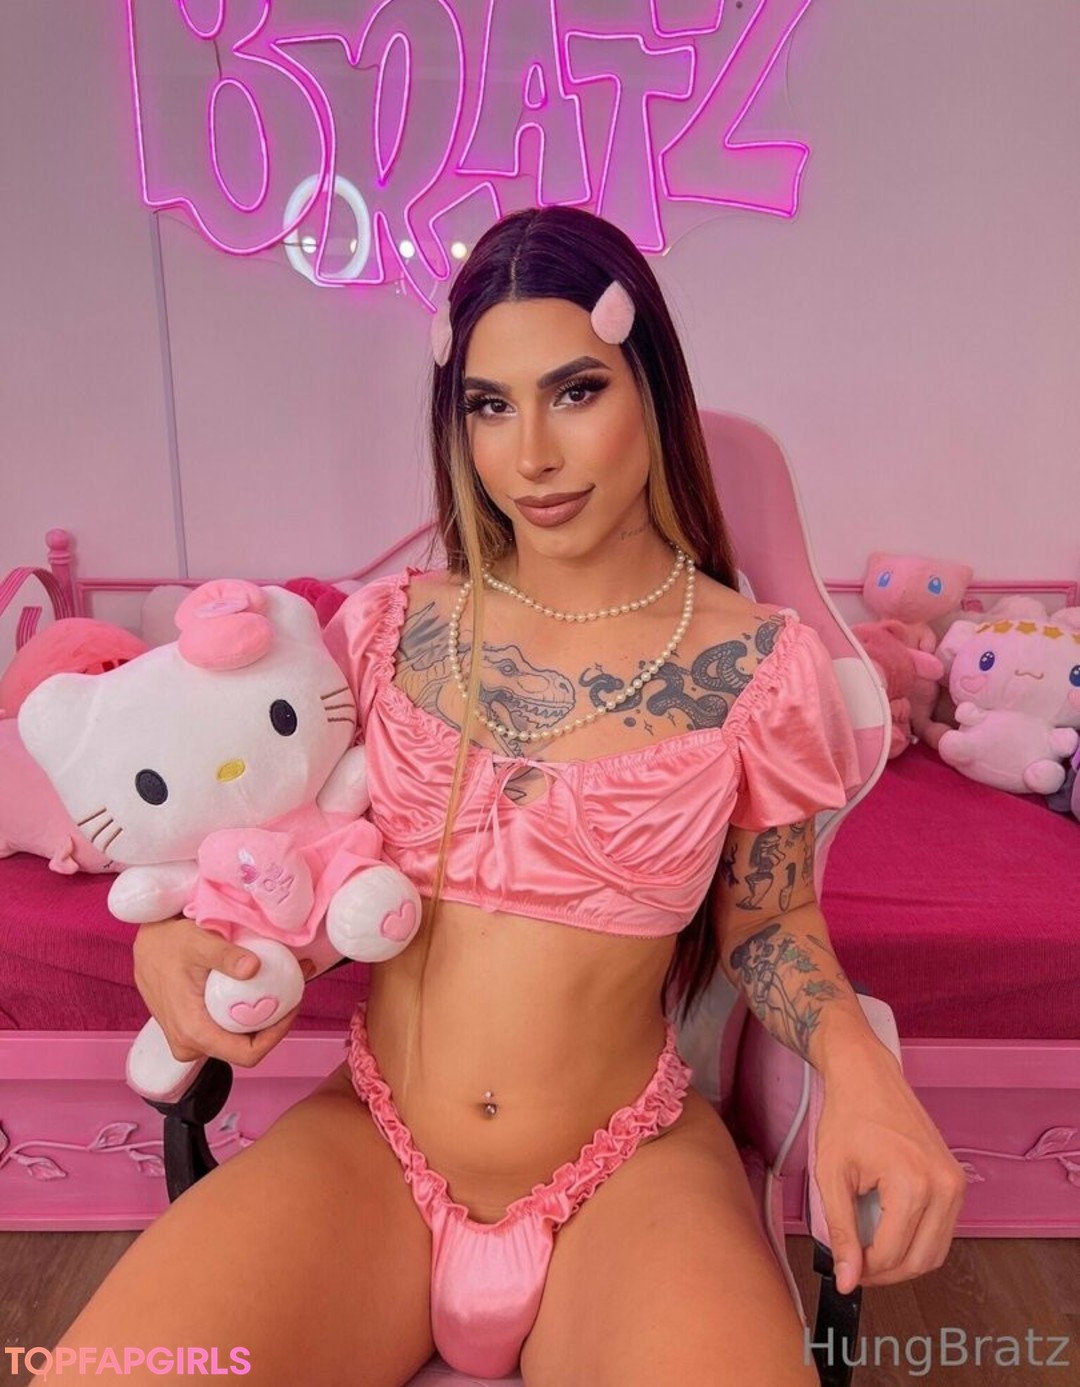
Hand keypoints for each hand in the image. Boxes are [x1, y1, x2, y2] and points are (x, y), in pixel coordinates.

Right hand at [132, 916, 313, 1068]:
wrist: (144, 945)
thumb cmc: (168, 943)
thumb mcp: (198, 942)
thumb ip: (225, 956)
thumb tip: (253, 968)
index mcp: (193, 1032)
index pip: (247, 1054)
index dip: (277, 1034)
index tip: (292, 1005)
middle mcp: (190, 1045)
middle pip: (245, 1047)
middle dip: (274, 1022)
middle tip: (292, 990)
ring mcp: (189, 1040)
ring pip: (235, 1039)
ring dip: (260, 1017)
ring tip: (281, 987)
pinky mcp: (191, 1030)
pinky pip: (225, 1029)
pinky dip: (244, 1013)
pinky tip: (259, 990)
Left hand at [813, 1036, 966, 1293]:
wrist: (866, 1075)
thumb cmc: (846, 1117)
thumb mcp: (832, 1176)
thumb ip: (841, 1231)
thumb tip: (847, 1280)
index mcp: (912, 1184)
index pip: (892, 1254)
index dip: (864, 1271)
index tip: (844, 1270)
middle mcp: (944, 1186)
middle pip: (922, 1260)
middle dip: (887, 1272)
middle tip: (856, 1267)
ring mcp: (955, 1183)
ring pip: (937, 1251)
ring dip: (905, 1261)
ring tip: (870, 1252)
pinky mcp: (956, 1179)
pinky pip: (943, 1229)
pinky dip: (919, 1241)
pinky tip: (890, 1232)